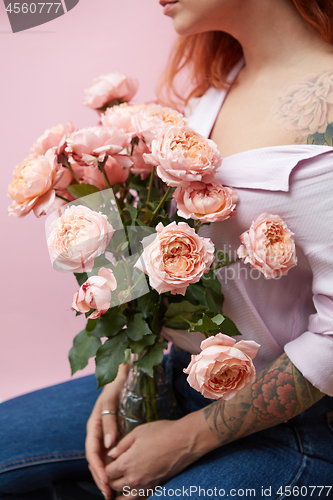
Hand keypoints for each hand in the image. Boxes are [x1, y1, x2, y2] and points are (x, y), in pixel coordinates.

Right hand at [85, 364, 128, 499]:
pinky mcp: (112, 436)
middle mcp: (97, 433)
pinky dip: (112, 468)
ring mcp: (104, 435)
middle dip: (100, 479)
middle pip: (95, 461)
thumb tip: (109, 445)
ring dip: (105, 477)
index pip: (92, 452)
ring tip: (112, 493)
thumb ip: (109, 421)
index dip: (98, 468)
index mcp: (94, 426)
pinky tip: (118, 478)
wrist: (122, 376)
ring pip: (101, 461)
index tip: (105, 481)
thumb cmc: (116, 386)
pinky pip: (110, 456)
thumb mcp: (111, 401)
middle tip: (109, 494)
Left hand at [105, 416, 208, 495]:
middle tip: (112, 471)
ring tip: (117, 486)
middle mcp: (133, 478)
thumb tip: (111, 454)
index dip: (105, 467)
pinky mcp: (155, 488)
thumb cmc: (162, 432)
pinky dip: (131, 497)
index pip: (107, 472)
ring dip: (119, 492)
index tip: (108, 462)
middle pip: (113, 485)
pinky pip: (138, 499)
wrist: (184, 441)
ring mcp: (145, 485)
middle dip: (110, 478)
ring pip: (124, 497)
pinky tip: (130, 492)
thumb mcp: (138, 432)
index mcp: (126, 463)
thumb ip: (122, 445)